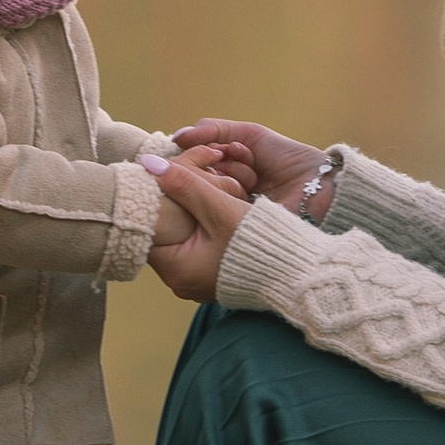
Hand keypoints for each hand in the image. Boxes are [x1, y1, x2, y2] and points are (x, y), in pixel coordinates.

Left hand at [147, 152, 249, 300]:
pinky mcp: (212, 277)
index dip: (154, 200)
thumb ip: (185, 184)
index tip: (163, 178)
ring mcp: (196, 281)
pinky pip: (196, 247)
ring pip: (181, 237)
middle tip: (184, 179)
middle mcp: (180, 281)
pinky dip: (201, 227)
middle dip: (173, 205)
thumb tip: (149, 163)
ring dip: (189, 213)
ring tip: (201, 191)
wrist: (298, 273)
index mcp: (175, 270)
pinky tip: (214, 210)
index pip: (146, 229)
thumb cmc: (260, 243)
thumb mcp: (221, 209)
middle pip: (164, 233)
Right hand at [172, 118, 324, 210]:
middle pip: (197, 173)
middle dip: (224, 163)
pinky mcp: (233, 225)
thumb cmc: (287, 160)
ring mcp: (225, 209)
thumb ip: (213, 131)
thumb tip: (177, 137)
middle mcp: (219, 192)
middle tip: (246, 159)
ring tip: (255, 177)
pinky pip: (217, 203)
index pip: (195, 159)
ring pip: (206, 186)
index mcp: (222, 172)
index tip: (232, 149)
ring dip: (233, 175)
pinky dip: (234, 189)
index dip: (209, 150)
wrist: (318, 187)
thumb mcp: (249, 136)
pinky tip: (253, 188)